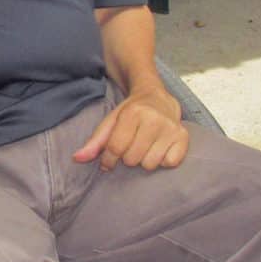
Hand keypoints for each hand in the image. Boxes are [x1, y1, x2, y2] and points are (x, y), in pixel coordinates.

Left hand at [73, 86, 188, 170]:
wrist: (158, 97)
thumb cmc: (132, 112)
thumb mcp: (111, 121)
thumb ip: (95, 141)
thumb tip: (77, 158)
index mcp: (133, 113)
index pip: (116, 148)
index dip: (108, 159)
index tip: (108, 160)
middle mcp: (154, 119)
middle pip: (132, 159)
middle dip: (127, 157)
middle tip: (130, 146)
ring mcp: (170, 128)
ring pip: (150, 164)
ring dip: (144, 160)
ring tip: (144, 146)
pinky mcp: (183, 137)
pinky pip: (169, 164)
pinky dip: (162, 160)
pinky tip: (158, 148)